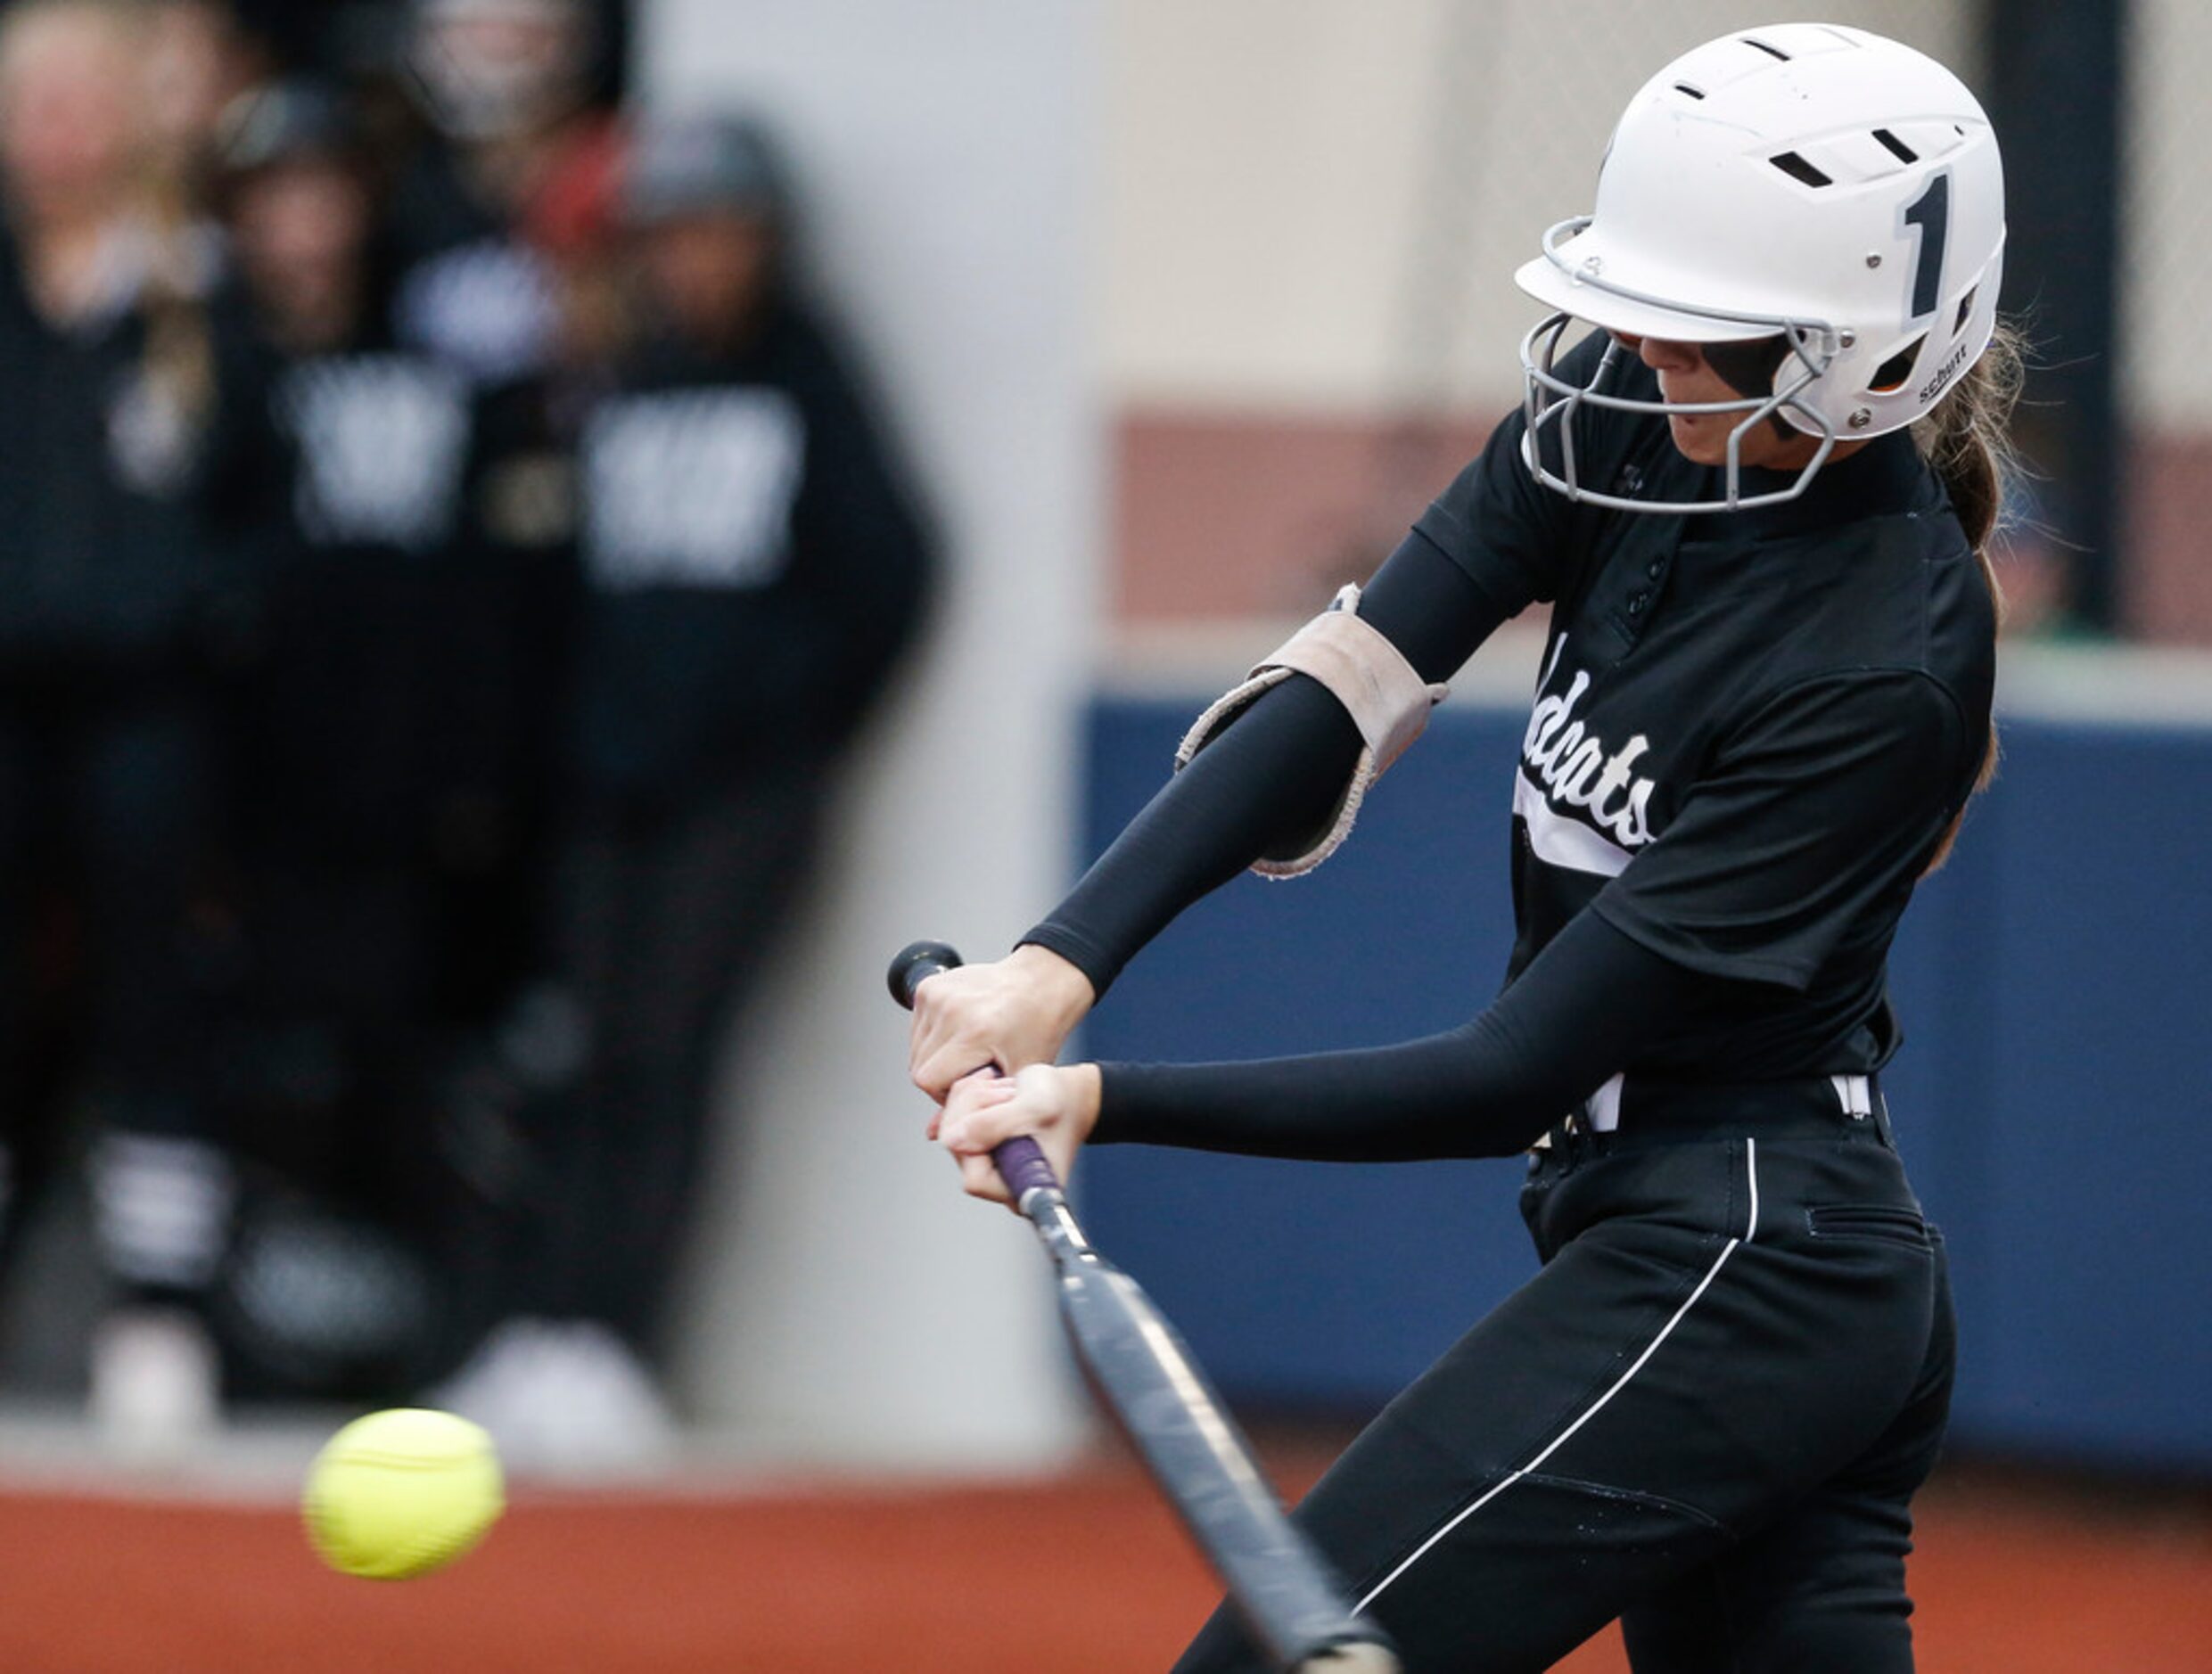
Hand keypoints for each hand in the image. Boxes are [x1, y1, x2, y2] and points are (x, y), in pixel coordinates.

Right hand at [907, 943, 1094, 1099]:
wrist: (1041, 983)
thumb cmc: (1037, 1027)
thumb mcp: (1015, 1076)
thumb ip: (974, 1107)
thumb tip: (934, 1134)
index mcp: (976, 1031)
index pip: (927, 1081)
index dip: (944, 1093)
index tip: (969, 1087)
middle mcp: (952, 1008)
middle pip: (917, 1065)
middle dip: (940, 1077)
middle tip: (970, 1071)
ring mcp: (938, 993)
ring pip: (915, 1047)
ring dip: (935, 1058)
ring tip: (968, 1051)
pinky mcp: (930, 985)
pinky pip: (917, 1027)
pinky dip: (933, 1037)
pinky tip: (961, 1033)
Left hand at [936, 1062, 1101, 1207]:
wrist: (1069, 1095)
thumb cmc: (1062, 1104)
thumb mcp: (1034, 1107)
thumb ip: (994, 1125)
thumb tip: (952, 1141)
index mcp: (1022, 1189)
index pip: (976, 1179)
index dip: (977, 1142)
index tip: (999, 1111)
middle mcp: (1000, 1184)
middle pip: (958, 1151)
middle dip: (974, 1110)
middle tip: (1006, 1091)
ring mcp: (986, 1165)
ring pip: (951, 1130)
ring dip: (972, 1098)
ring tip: (1006, 1089)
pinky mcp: (977, 1145)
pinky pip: (953, 1119)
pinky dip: (968, 1096)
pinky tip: (993, 1086)